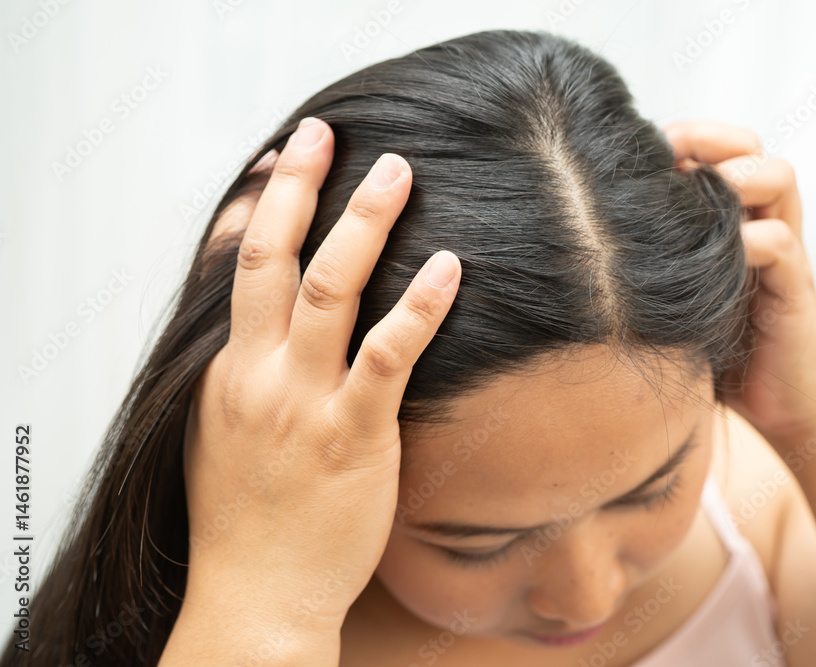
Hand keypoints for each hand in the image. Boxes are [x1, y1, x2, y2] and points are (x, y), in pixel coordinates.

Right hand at [172, 118, 461, 655]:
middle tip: (326, 131)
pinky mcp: (351, 437)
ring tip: (396, 172)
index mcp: (226, 372)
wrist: (256, 598)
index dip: (257, 206)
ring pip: (328, 290)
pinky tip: (450, 267)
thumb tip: (265, 330)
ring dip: (362, 224)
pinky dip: (418, 307)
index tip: (281, 160)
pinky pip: (386, 356)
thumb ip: (240, 376)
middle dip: (298, 187)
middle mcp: (256, 375)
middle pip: (271, 258)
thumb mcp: (219, 436)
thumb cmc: (244, 520)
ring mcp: (302, 403)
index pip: (234, 267)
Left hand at [664, 120, 815, 450]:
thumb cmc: (725, 355)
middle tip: (670, 151)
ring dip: (740, 172)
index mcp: (734, 225)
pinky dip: (751, 236)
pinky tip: (721, 251)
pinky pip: (781, 243)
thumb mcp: (680, 304)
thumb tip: (584, 248)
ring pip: (779, 178)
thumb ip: (656, 271)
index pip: (718, 154)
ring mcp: (783, 255)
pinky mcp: (795, 290)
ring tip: (707, 188)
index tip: (639, 151)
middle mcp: (762, 228)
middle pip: (751, 150)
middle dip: (711, 138)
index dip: (684, 140)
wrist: (789, 409)